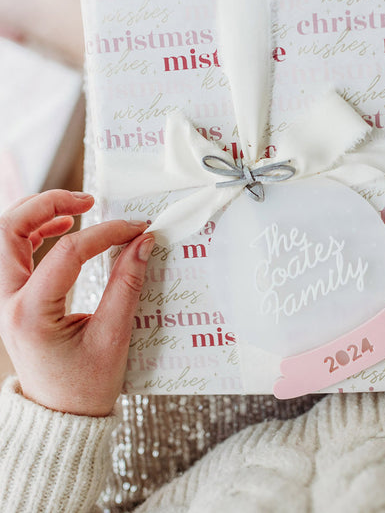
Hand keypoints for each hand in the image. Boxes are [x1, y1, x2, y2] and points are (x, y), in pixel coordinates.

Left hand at [0, 190, 153, 416]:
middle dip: (48, 204)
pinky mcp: (15, 299)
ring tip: (76, 207)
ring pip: (6, 236)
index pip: (67, 253)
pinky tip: (61, 228)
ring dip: (38, 213)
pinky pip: (14, 252)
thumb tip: (141, 243)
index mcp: (31, 314)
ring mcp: (6, 299)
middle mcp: (8, 302)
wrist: (62, 415)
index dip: (106, 234)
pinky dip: (35, 232)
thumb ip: (127, 285)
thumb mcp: (113, 336)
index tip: (135, 229)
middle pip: (9, 230)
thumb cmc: (86, 386)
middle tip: (88, 199)